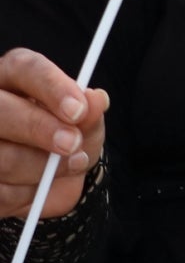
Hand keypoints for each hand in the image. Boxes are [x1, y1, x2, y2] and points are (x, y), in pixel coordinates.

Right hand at [0, 50, 104, 221]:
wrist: (46, 179)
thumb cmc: (64, 138)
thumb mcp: (83, 125)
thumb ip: (90, 113)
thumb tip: (96, 100)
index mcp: (14, 77)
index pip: (25, 68)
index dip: (52, 87)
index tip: (79, 110)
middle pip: (3, 110)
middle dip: (40, 129)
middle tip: (73, 144)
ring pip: (0, 156)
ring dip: (39, 168)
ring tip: (68, 167)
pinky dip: (24, 194)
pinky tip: (37, 187)